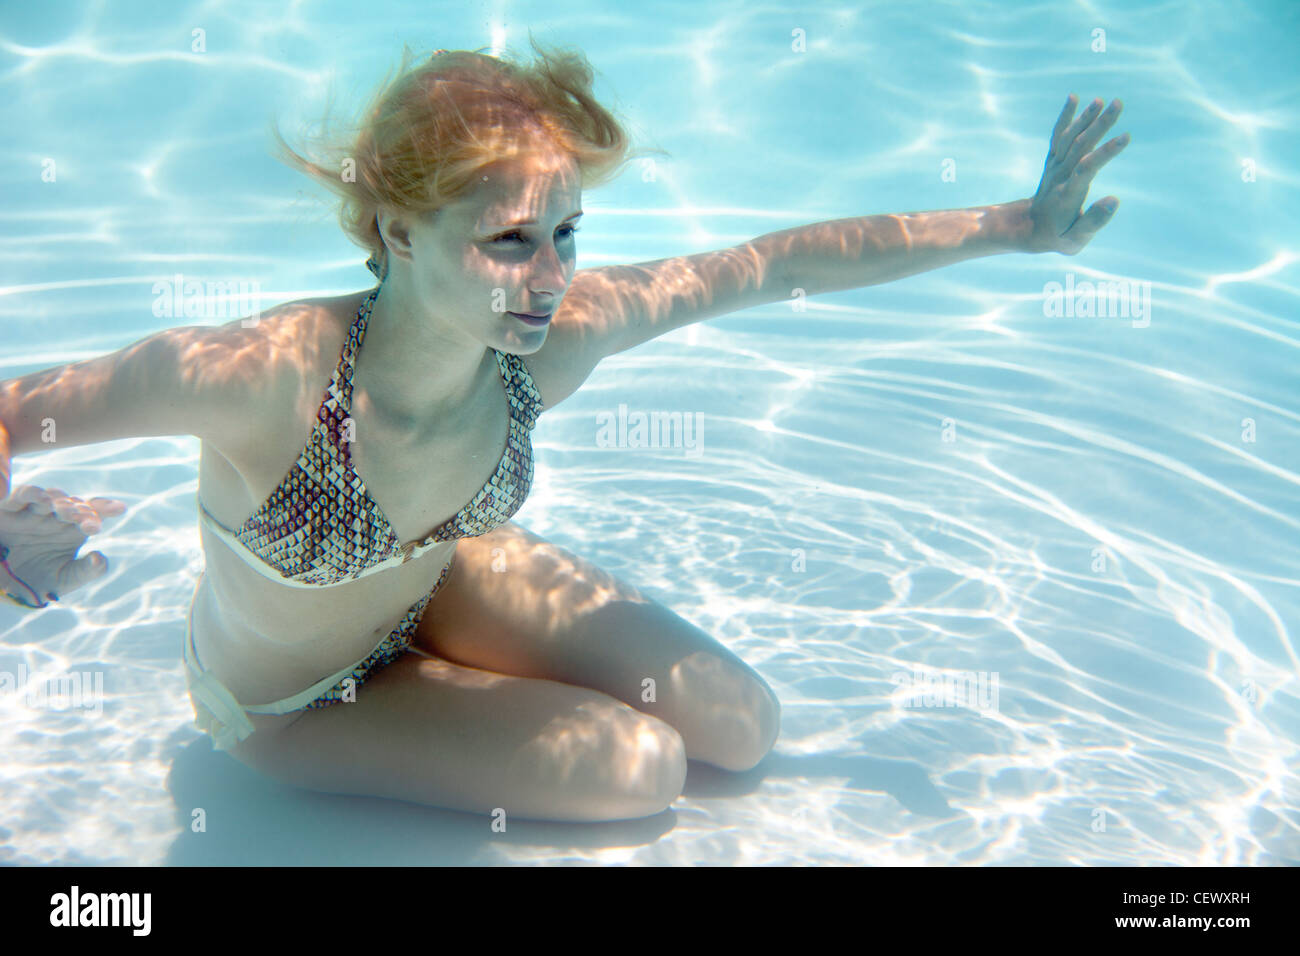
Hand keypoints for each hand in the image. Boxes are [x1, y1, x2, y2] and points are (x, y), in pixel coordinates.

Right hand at [0, 485, 126, 605]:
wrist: (2, 588)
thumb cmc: (37, 582)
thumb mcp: (64, 580)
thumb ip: (86, 571)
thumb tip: (101, 557)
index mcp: (73, 529)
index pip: (92, 514)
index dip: (105, 508)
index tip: (120, 508)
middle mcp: (55, 517)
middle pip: (74, 506)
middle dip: (83, 512)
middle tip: (89, 522)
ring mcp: (33, 512)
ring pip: (51, 498)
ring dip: (61, 503)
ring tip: (68, 512)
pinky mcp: (9, 509)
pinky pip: (21, 496)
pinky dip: (32, 494)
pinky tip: (45, 501)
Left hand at [1025, 95, 1129, 254]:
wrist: (1028, 228)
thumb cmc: (1057, 236)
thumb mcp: (1074, 241)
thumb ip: (1094, 222)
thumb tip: (1114, 200)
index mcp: (1068, 194)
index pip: (1087, 168)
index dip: (1105, 152)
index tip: (1125, 137)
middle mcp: (1060, 176)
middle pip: (1080, 146)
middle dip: (1099, 125)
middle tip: (1118, 103)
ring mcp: (1055, 166)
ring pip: (1070, 138)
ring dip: (1085, 118)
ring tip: (1102, 100)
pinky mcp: (1053, 161)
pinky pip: (1058, 136)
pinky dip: (1065, 118)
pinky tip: (1074, 98)